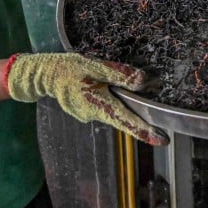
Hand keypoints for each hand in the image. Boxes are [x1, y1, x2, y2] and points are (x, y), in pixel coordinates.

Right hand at [4, 52, 167, 145]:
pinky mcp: (84, 111)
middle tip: (140, 97)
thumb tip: (142, 81)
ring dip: (116, 100)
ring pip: (111, 110)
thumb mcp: (96, 66)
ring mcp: (88, 115)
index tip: (163, 141)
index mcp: (100, 105)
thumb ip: (120, 74)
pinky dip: (106, 99)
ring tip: (108, 84)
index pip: (128, 121)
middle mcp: (95, 115)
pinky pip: (102, 107)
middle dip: (133, 110)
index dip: (146, 132)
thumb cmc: (69, 68)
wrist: (44, 74)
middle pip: (122, 116)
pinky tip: (98, 86)